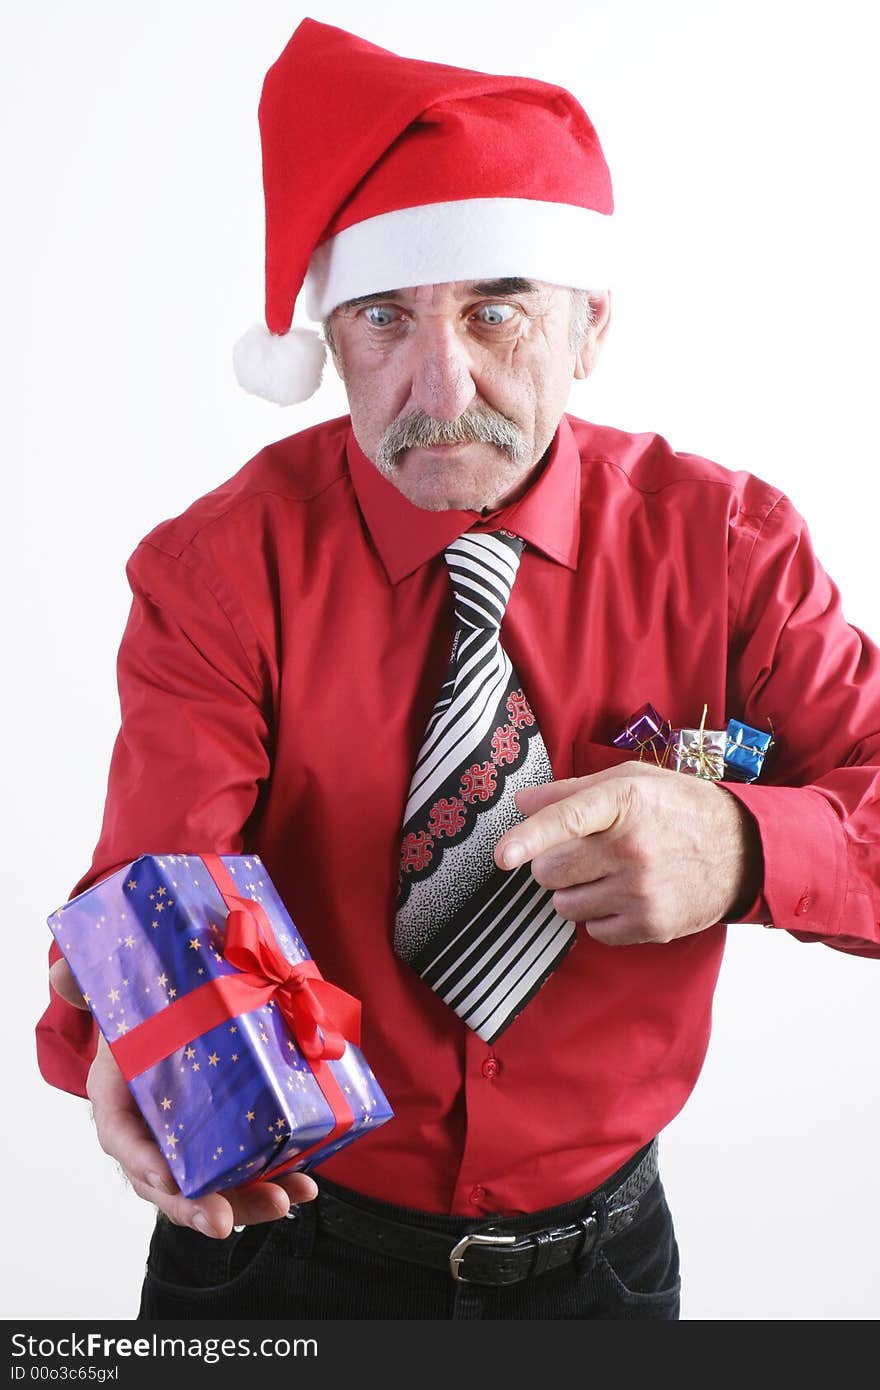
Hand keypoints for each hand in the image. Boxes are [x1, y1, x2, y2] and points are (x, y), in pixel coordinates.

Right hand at [49, 958, 317, 1236]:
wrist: (179, 1009)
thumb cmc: (146, 1010)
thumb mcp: (118, 993)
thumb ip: (86, 981)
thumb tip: (62, 972)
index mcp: (118, 1100)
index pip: (122, 1140)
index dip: (141, 1163)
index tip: (167, 1180)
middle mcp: (153, 1133)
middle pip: (168, 1182)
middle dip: (195, 1207)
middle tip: (222, 1221)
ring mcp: (194, 1142)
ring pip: (214, 1187)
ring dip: (248, 1202)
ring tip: (285, 1200)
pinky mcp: (231, 1141)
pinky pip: (248, 1171)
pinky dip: (276, 1180)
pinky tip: (304, 1186)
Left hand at [494, 761, 762, 945]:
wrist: (743, 850)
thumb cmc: (678, 808)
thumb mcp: (632, 781)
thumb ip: (572, 792)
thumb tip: (522, 802)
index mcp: (625, 801)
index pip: (566, 820)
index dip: (528, 838)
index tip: (503, 855)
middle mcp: (633, 846)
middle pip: (551, 871)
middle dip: (552, 866)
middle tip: (579, 856)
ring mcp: (643, 890)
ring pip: (565, 905)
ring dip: (575, 893)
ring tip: (608, 874)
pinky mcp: (651, 925)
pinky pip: (593, 931)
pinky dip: (600, 917)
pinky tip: (626, 896)